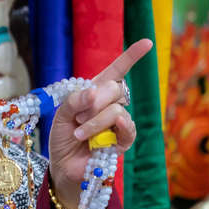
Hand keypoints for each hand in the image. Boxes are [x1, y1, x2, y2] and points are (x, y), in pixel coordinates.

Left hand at [47, 40, 152, 208]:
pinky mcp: (122, 141)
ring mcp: (118, 123)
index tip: (147, 42)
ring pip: (117, 109)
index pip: (117, 71)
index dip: (131, 57)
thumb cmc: (62, 137)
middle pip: (115, 88)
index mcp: (97, 93)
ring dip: (95, 120)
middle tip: (78, 116)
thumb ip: (75, 100)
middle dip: (94, 100)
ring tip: (79, 132)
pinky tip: (107, 130)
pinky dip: (115, 126)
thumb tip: (94, 92)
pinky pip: (127, 128)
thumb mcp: (61, 114)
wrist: (63, 165)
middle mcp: (111, 105)